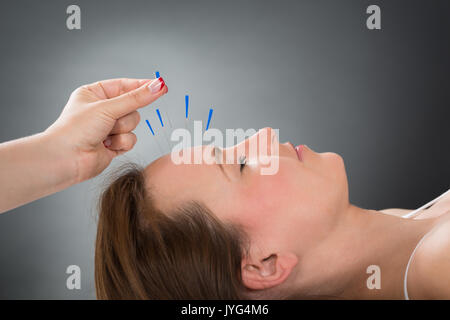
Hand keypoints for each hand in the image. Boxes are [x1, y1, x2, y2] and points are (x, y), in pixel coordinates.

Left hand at [45, 77, 167, 182]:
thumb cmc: (75, 130)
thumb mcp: (108, 108)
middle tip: (112, 119)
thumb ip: (136, 98)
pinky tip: (106, 146)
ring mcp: (108, 128)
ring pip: (133, 124)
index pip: (124, 85)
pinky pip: (131, 140)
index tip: (159, 85)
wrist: (67, 159)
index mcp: (94, 94)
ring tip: (104, 135)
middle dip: (124, 115)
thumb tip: (157, 86)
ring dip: (121, 130)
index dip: (141, 86)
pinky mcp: (113, 145)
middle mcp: (101, 110)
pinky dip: (121, 143)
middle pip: (132, 107)